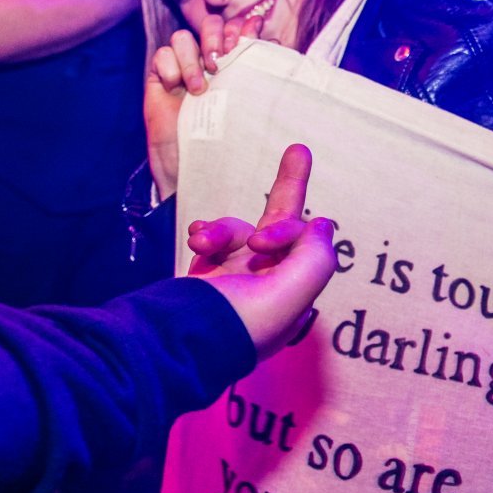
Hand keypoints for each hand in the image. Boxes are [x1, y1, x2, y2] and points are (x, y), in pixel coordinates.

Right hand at [144, 15, 262, 198]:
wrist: (193, 169)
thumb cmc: (224, 142)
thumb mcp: (245, 104)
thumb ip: (254, 70)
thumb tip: (268, 36)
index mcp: (234, 64)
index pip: (237, 28)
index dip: (241, 28)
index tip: (247, 39)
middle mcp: (208, 63)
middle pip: (210, 24)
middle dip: (215, 36)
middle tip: (219, 63)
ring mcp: (182, 69)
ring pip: (183, 37)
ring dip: (192, 57)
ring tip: (199, 87)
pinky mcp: (159, 79)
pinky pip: (162, 54)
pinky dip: (171, 67)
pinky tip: (177, 90)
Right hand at [188, 144, 337, 359]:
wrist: (171, 343)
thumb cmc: (234, 323)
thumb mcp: (290, 294)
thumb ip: (314, 256)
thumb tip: (322, 225)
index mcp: (293, 294)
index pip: (305, 242)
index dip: (287, 230)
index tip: (261, 240)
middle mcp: (269, 285)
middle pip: (285, 226)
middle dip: (290, 186)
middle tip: (299, 150)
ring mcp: (236, 279)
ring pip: (239, 230)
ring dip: (221, 229)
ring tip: (200, 241)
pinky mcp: (207, 277)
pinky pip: (213, 239)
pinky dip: (205, 232)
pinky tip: (195, 238)